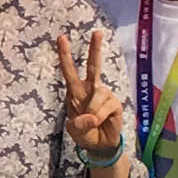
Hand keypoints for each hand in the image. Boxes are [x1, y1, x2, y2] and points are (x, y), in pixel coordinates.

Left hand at [52, 26, 125, 153]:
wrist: (99, 146)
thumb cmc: (85, 133)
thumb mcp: (74, 131)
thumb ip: (78, 124)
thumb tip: (90, 117)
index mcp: (76, 91)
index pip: (69, 70)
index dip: (64, 55)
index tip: (62, 37)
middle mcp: (91, 89)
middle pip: (94, 66)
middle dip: (95, 49)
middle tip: (97, 32)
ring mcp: (104, 95)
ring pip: (98, 95)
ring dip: (92, 111)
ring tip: (92, 121)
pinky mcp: (115, 103)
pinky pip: (106, 107)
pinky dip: (100, 116)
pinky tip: (101, 121)